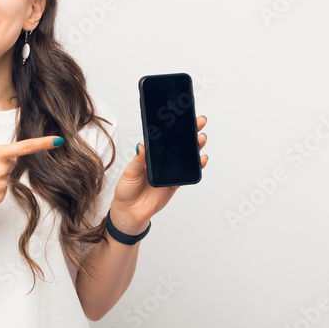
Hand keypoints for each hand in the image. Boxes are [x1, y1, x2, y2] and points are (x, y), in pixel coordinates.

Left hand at [109, 115, 207, 234]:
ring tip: (201, 138)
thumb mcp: (129, 172)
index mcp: (150, 154)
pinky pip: (188, 173)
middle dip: (190, 132)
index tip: (182, 115)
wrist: (130, 212)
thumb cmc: (127, 190)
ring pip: (187, 156)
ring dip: (196, 147)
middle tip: (199, 122)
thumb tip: (142, 145)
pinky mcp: (175, 183)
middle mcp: (162, 161)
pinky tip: (201, 159)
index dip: (174, 127)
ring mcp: (170, 171)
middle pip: (179, 144)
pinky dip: (197, 166)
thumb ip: (138, 160)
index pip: (164, 137)